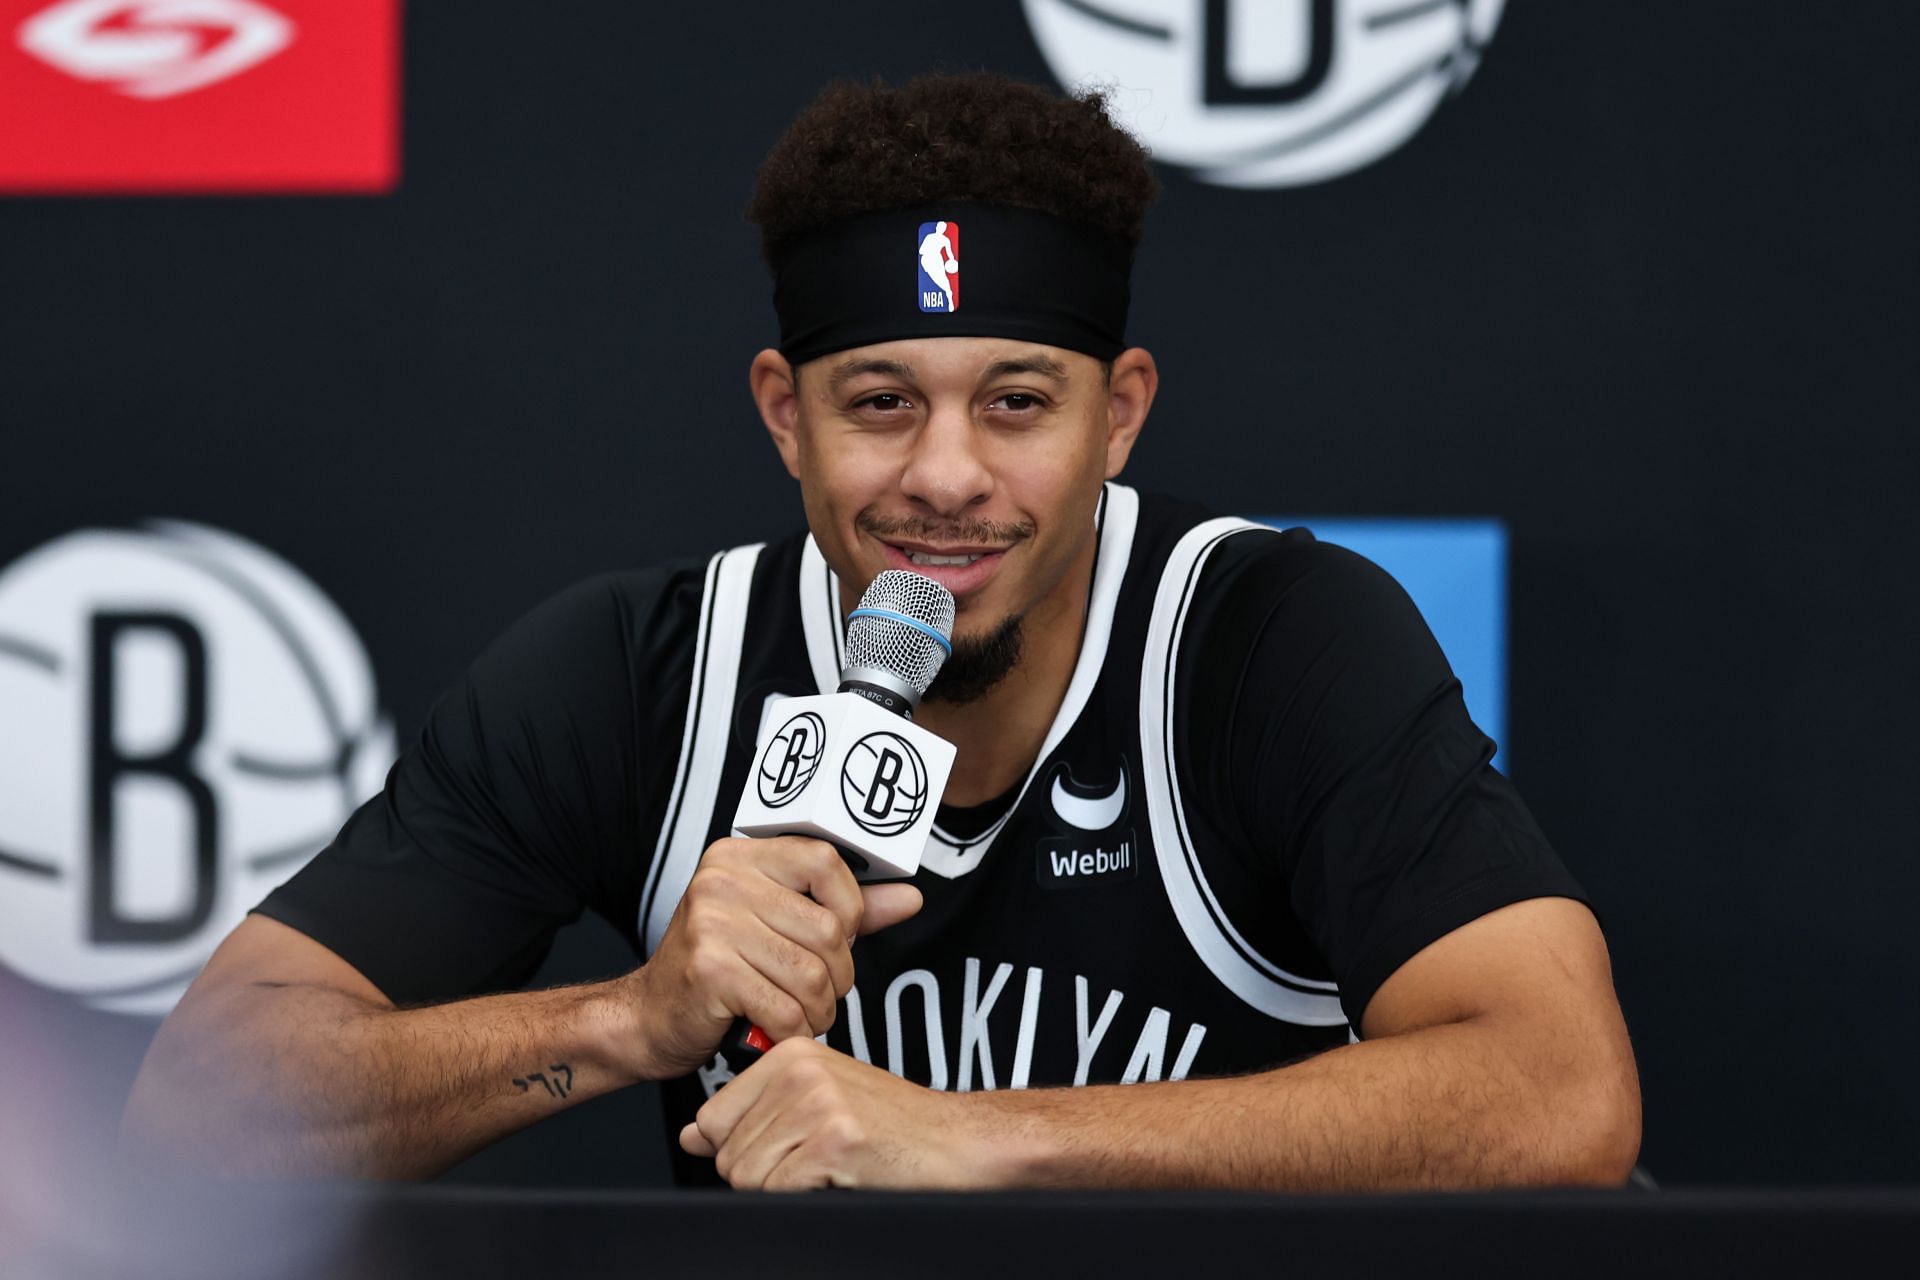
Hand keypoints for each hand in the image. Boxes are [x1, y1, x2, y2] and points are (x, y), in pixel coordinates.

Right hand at [620, 837, 922, 1080]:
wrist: (650, 1018)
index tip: (840, 937)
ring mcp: (712, 923)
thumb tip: (910, 897)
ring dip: (819, 1010)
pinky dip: (793, 1030)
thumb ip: (844, 910)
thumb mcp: (779, 926)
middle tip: (818, 992)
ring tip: (802, 1014)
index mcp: (741, 857)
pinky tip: (779, 1030)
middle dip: (838, 975)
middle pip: (826, 928)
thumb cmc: (719, 969)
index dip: (850, 907)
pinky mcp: (710, 970)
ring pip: (811, 973)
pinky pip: (785, 1007)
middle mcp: (722, 879)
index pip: (826, 861)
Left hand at [679, 1038, 988, 1189]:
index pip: (712, 1120)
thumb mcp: (816, 1105)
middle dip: (765, 1174)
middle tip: (816, 1162)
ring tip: (831, 1167)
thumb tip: (692, 1134)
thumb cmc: (892, 1127)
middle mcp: (798, 1070)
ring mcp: (816, 1103)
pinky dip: (807, 1199)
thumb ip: (751, 1116)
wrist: (959, 1143)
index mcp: (788, 1054)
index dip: (743, 1150)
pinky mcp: (833, 1140)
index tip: (788, 1148)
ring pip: (747, 1177)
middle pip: (727, 1155)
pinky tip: (843, 1177)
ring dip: (786, 1189)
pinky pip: (778, 1192)